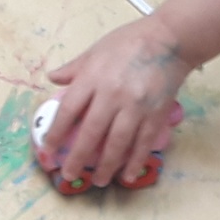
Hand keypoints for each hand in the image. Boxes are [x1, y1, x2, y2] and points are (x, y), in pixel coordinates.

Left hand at [44, 17, 192, 187]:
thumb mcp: (97, 49)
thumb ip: (75, 68)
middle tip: (69, 174)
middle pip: (91, 133)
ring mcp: (135, 106)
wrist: (171, 38)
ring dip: (106, 166)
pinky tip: (126, 175)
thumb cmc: (130, 42)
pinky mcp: (156, 114)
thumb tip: (52, 78)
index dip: (56, 133)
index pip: (68, 110)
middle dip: (78, 158)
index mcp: (93, 77)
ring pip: (117, 143)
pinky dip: (134, 161)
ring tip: (98, 181)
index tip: (48, 150)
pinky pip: (143, 143)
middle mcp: (112, 94)